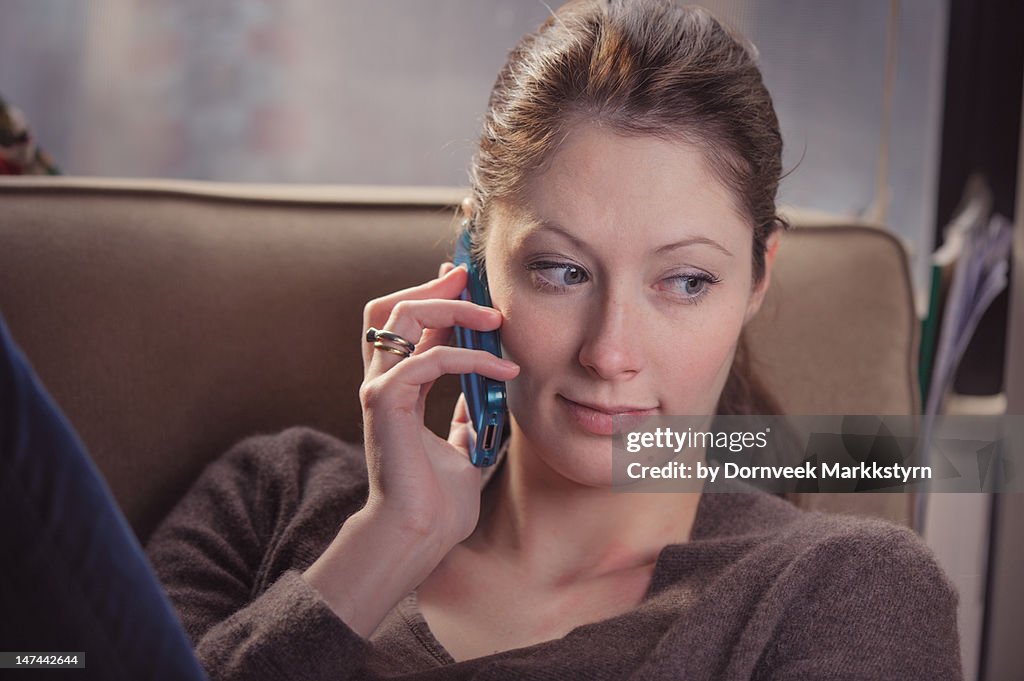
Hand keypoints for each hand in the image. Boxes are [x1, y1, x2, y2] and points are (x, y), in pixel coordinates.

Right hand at [357, 261, 518, 553]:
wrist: (421, 534)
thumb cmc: (439, 502)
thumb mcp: (465, 446)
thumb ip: (468, 416)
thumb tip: (486, 394)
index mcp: (397, 390)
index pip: (406, 327)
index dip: (433, 298)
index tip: (467, 283)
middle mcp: (382, 382)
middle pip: (391, 308)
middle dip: (433, 287)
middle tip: (469, 278)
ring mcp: (378, 389)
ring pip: (403, 317)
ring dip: (452, 308)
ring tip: (494, 317)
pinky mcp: (385, 401)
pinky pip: (429, 360)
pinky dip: (471, 358)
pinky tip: (505, 371)